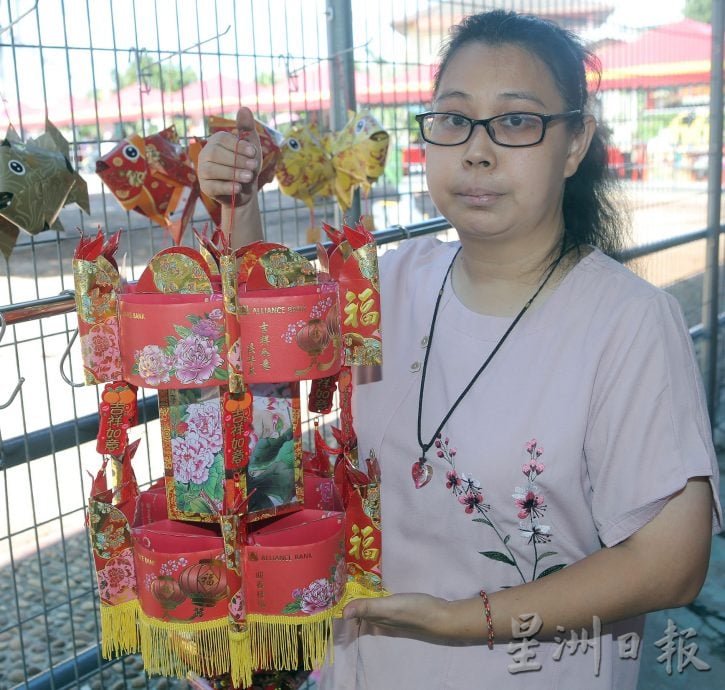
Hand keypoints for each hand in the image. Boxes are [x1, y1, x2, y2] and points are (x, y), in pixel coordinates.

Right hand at [197, 106, 260, 207]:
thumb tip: (244, 108)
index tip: (254, 152)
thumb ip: (247, 128)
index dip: (238, 145)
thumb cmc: (247, 165)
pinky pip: (212, 186)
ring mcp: (203, 171)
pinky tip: (239, 188)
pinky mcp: (205, 188)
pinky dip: (227, 187)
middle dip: (236, 160)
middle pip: (215, 153)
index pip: (222, 139)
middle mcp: (205, 154)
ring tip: (249, 177)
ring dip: (232, 173)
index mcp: (216, 142)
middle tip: (253, 167)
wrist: (246, 191)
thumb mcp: (251, 146)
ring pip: (211, 170)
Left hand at [342, 593, 472, 643]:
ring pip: (371, 607)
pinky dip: (375, 595)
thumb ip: (368, 607)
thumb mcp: (389, 606)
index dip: (341, 605)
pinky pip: (382, 602)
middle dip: (349, 600)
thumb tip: (341, 613)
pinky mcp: (402, 609)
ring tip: (352, 581)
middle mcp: (381, 619)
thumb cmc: (415, 611)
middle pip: (360, 611)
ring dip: (361, 597)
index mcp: (375, 619)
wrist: (443, 617)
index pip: (353, 615)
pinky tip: (377, 586)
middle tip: (337, 581)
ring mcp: (392, 615)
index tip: (330, 591)